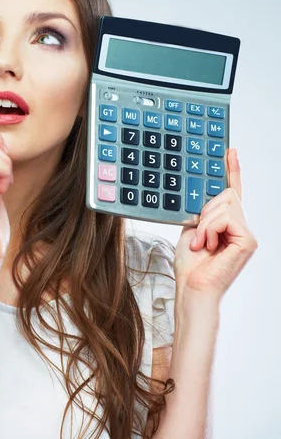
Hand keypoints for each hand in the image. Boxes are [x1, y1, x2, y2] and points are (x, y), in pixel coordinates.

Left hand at [174, 148, 257, 299]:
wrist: (192, 286)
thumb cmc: (190, 265)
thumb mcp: (191, 230)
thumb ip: (202, 213)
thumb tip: (205, 199)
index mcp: (226, 224)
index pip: (232, 192)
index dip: (232, 171)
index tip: (230, 152)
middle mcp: (239, 227)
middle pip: (226, 195)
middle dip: (206, 212)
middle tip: (198, 235)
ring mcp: (245, 233)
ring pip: (225, 205)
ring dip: (205, 224)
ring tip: (202, 244)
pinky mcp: (248, 239)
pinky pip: (226, 218)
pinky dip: (211, 229)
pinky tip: (208, 245)